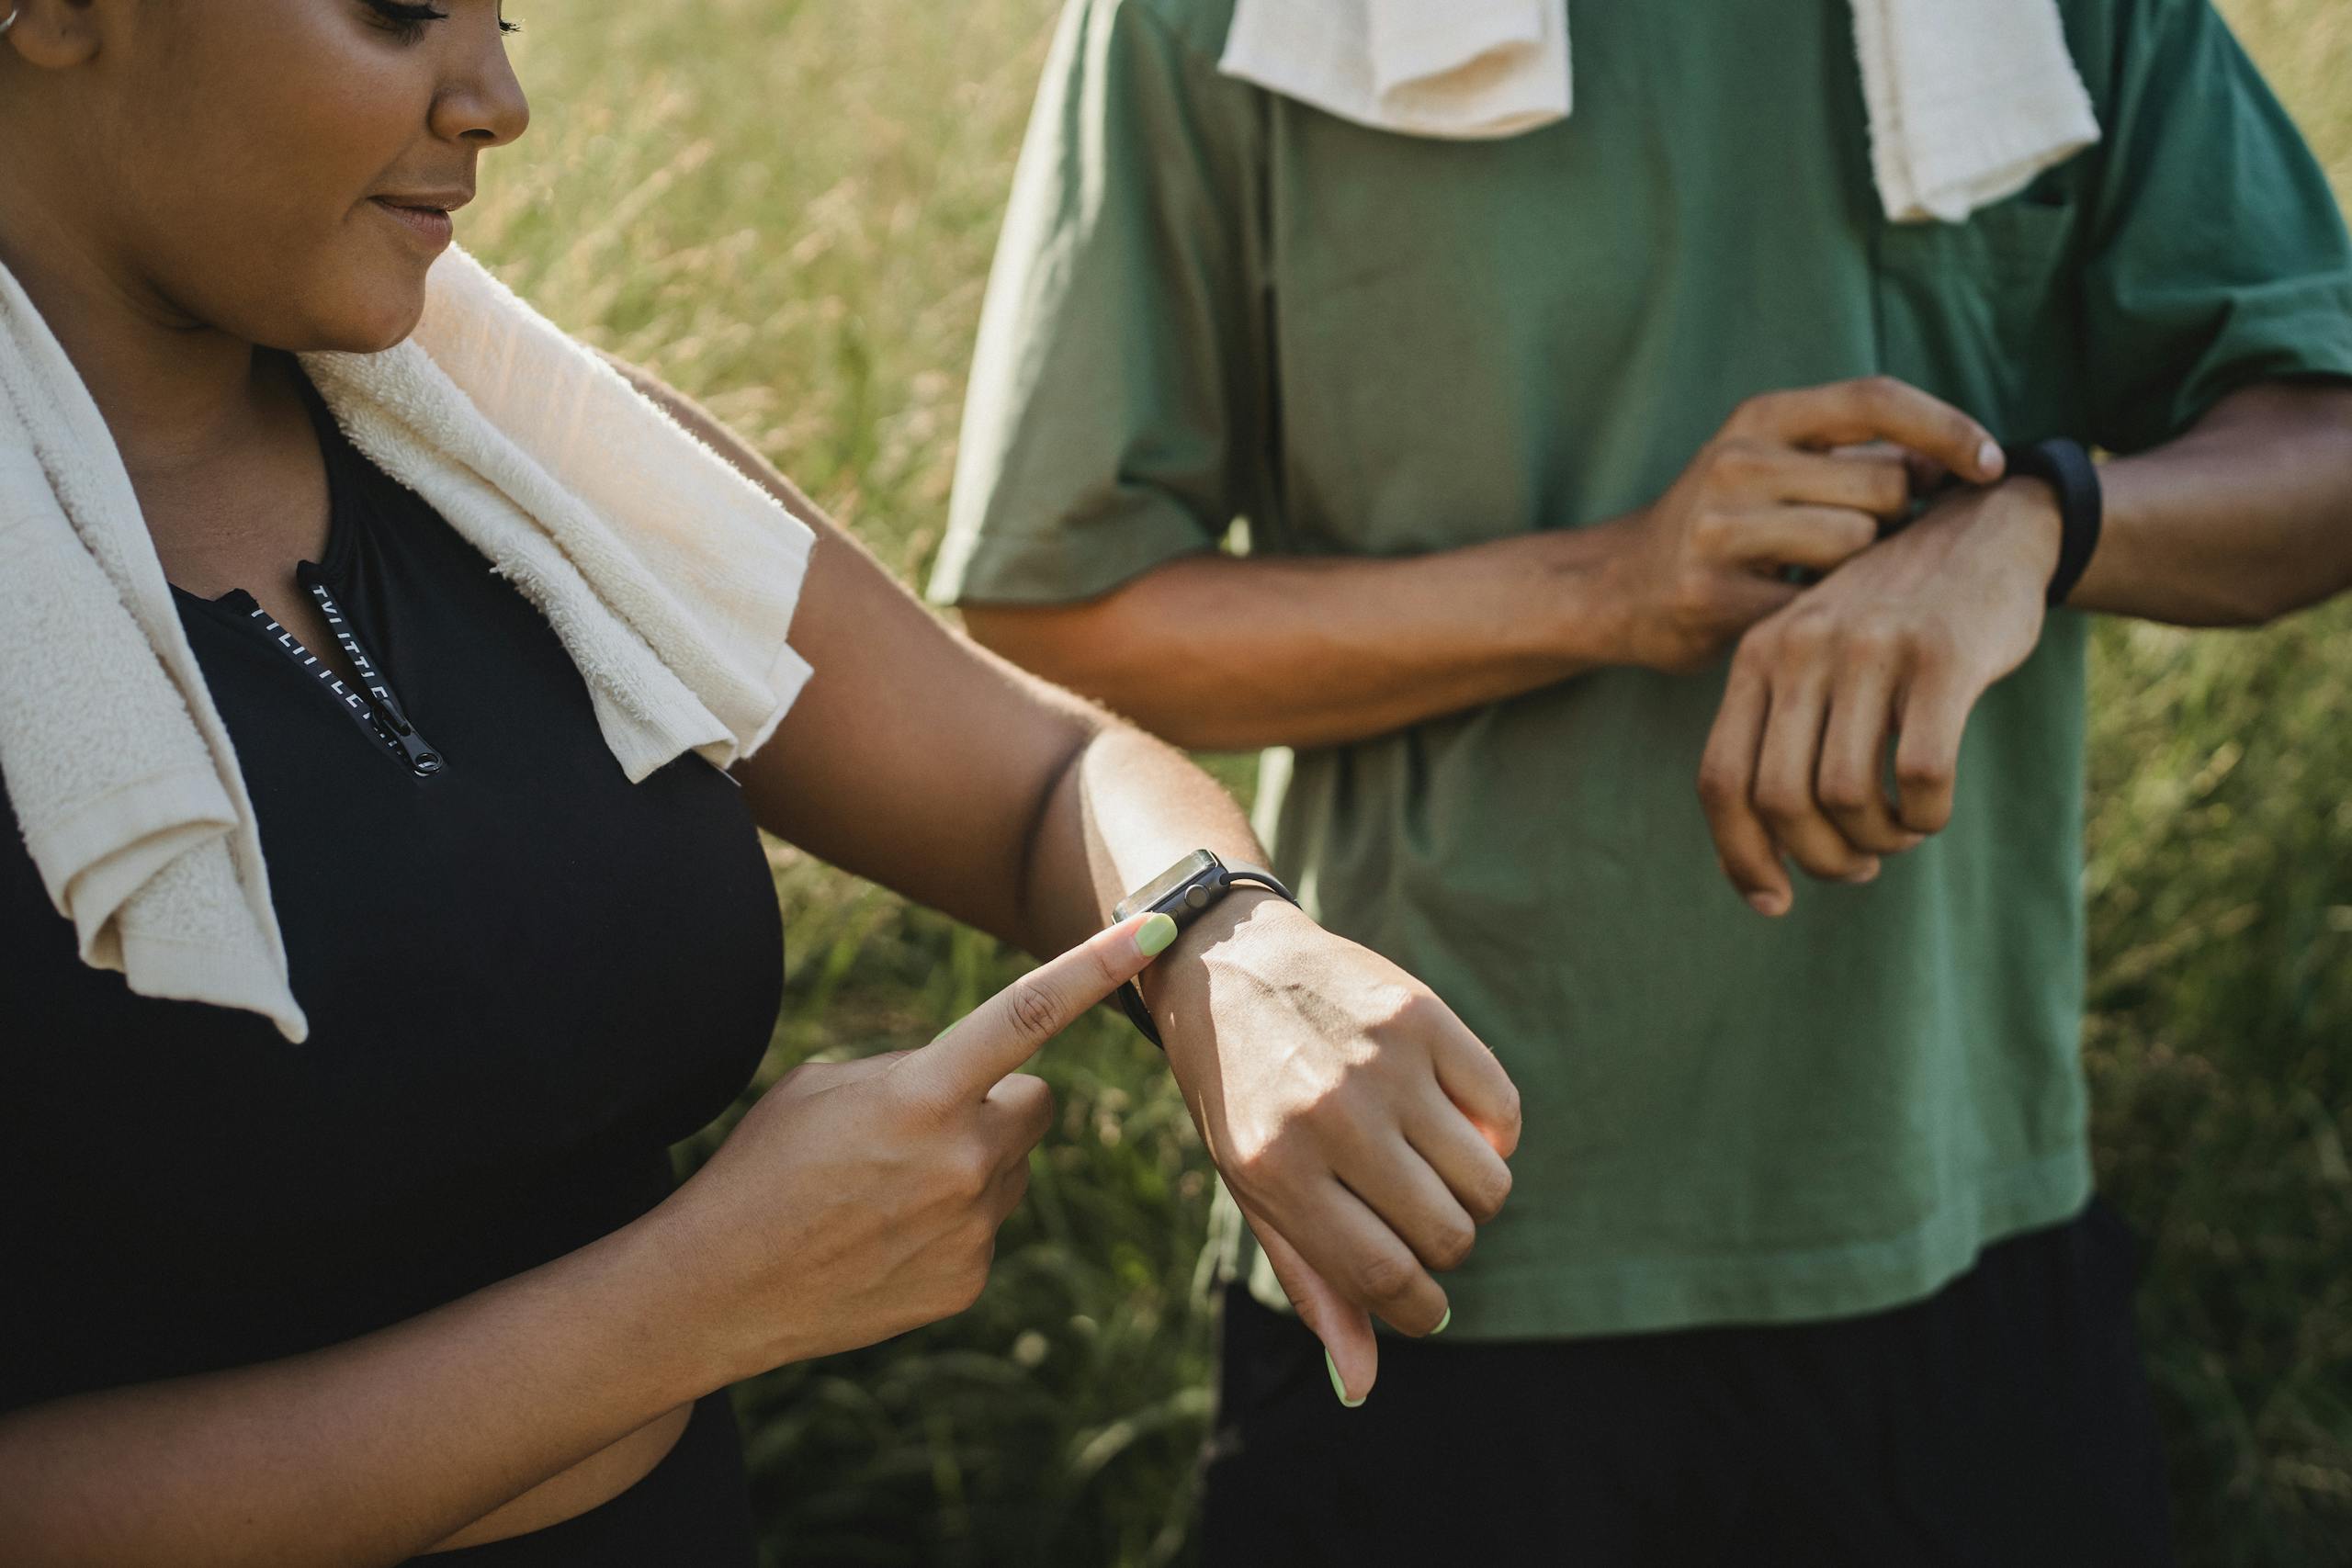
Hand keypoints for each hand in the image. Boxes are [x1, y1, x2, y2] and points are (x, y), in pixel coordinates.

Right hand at [655, 912, 1175, 1382]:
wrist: (716, 1288)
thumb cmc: (763, 1167)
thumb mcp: (825, 1086)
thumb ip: (915, 1069)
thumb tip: (980, 1082)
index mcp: (924, 1091)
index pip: (1029, 1012)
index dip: (1099, 966)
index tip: (1160, 927)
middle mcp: (963, 1158)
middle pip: (1037, 1101)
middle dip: (998, 1102)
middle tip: (921, 1126)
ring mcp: (972, 1227)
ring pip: (1010, 1167)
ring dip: (969, 1166)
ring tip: (883, 1192)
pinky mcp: (969, 1279)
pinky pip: (986, 1226)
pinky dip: (949, 1225)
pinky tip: (884, 1239)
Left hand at [1147, 895, 1521, 1403]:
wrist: (1230, 967)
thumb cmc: (1242, 1097)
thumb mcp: (1255, 1190)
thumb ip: (1314, 1282)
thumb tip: (1362, 1387)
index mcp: (1280, 1172)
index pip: (1388, 1278)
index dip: (1422, 1309)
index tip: (1425, 1302)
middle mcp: (1331, 1116)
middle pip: (1448, 1234)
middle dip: (1446, 1248)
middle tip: (1417, 1219)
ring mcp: (1380, 1063)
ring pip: (1487, 1179)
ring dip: (1474, 1193)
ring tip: (1434, 1169)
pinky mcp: (1422, 1016)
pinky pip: (1503, 1109)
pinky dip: (1494, 1131)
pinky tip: (1454, 1119)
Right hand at [1609, 376, 2007, 672]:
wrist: (1618, 587)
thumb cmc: (1724, 523)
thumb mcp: (1775, 465)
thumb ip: (1855, 456)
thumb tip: (1954, 459)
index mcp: (1759, 418)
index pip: (1876, 399)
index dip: (1947, 428)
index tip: (1993, 464)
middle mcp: (1735, 461)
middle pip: (1883, 486)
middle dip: (1894, 519)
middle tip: (1859, 541)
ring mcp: (1718, 527)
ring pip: (1855, 544)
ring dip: (1858, 569)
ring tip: (1816, 575)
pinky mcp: (1711, 593)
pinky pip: (1816, 604)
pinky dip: (1821, 613)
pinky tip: (1792, 610)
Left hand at [1696, 478, 2064, 913]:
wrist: (1983, 530)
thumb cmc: (1893, 625)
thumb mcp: (1815, 662)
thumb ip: (1780, 738)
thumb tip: (1759, 864)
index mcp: (1757, 658)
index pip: (1721, 779)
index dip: (1739, 856)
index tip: (1773, 902)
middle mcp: (1801, 649)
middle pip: (1781, 801)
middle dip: (1820, 858)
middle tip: (1859, 864)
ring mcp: (1870, 649)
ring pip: (1846, 796)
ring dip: (1877, 840)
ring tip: (1900, 831)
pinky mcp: (1942, 656)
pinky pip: (1920, 776)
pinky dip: (1925, 817)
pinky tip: (1931, 811)